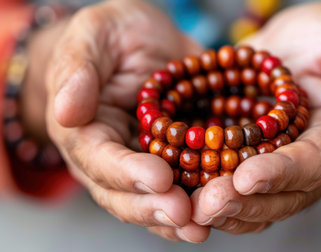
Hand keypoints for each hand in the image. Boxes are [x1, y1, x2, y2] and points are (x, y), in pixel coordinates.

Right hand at [44, 0, 207, 241]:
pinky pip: (183, 187)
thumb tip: (66, 111)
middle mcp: (111, 156)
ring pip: (153, 200)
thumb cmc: (114, 33)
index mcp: (84, 130)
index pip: (99, 159)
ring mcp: (143, 162)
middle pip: (124, 194)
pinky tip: (221, 210)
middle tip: (184, 214)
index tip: (159, 177)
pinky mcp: (174, 159)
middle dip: (154, 207)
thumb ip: (76, 69)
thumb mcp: (93, 35)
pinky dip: (199, 202)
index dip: (127, 173)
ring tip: (203, 225)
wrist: (143, 38)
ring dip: (177, 218)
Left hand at [191, 3, 320, 233]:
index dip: (280, 173)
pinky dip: (218, 202)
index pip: (314, 163)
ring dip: (227, 211)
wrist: (307, 52)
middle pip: (284, 197)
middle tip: (207, 204)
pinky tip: (189, 200)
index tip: (245, 177)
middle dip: (244, 202)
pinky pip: (244, 195)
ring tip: (191, 209)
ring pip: (262, 205)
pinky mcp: (263, 169)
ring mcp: (288, 173)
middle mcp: (317, 166)